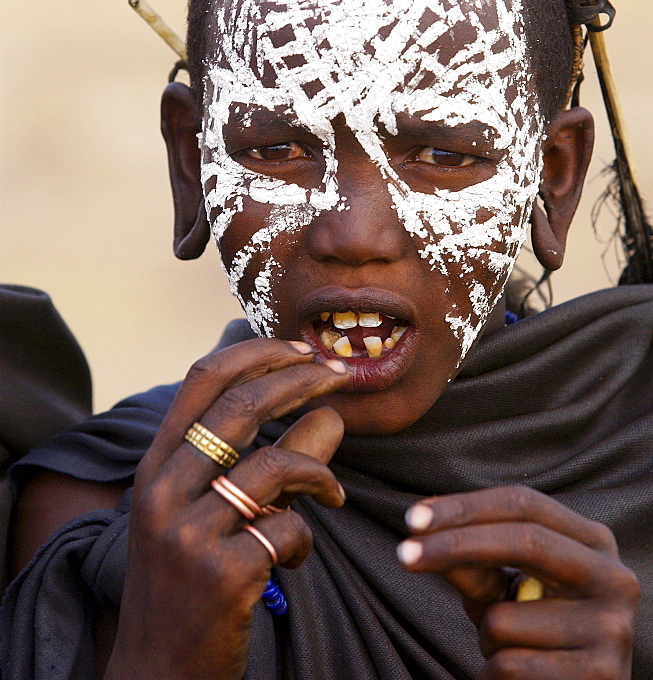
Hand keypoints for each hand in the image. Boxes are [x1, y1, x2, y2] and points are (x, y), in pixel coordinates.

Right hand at [104, 338, 348, 679]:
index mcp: (155, 467)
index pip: (202, 378)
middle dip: (301, 380)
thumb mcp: (214, 516)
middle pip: (240, 405)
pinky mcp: (221, 575)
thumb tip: (331, 415)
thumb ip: (272, 462)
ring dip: (318, 474)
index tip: (302, 349)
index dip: (257, 352)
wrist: (157, 674)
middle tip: (340, 378)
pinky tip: (294, 559)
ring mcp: (188, 533)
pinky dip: (305, 538)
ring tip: (333, 494)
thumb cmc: (188, 585)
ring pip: (274, 466)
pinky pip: (287, 530)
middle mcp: (162, 491)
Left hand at [398, 485, 638, 678]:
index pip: (524, 503)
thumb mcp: (504, 589)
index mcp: (593, 541)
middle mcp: (614, 577)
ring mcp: (613, 627)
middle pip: (525, 539)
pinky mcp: (601, 676)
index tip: (411, 518)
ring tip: (507, 648)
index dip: (464, 506)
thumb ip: (471, 560)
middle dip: (454, 545)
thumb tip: (421, 530)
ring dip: (483, 635)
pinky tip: (516, 676)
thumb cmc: (537, 633)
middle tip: (403, 554)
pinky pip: (510, 664)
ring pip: (505, 618)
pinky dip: (492, 672)